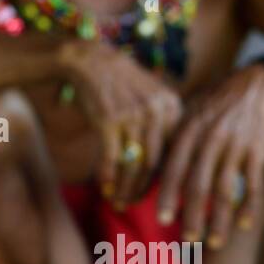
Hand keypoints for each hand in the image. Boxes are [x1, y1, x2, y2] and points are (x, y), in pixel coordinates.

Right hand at [59, 40, 182, 204]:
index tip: (158, 194)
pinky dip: (107, 176)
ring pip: (133, 164)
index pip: (175, 151)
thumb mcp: (150, 94)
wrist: (89, 60)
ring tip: (118, 201)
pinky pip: (111, 157)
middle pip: (155, 163)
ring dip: (124, 188)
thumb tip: (165, 163)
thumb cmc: (119, 82)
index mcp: (172, 106)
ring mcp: (133, 116)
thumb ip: (162, 122)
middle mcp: (156, 111)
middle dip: (143, 189)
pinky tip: (103, 187)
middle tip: (133, 204)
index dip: (166, 178)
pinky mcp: (109, 120)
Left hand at [156, 63, 263, 247]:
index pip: (174, 167)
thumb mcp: (187, 112)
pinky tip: (243, 225)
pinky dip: (248, 206)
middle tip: (186, 241)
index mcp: (189, 129)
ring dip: (220, 220)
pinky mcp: (258, 151)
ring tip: (214, 243)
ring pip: (226, 190)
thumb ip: (171, 139)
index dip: (167, 194)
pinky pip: (253, 184)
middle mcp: (211, 139)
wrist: (255, 83)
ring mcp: (236, 146)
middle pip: (199, 184)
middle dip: (192, 216)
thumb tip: (147, 169)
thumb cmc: (212, 102)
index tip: (161, 218)